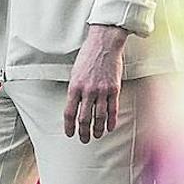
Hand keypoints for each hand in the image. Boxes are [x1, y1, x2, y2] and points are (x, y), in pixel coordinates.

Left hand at [64, 24, 128, 142]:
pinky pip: (112, 109)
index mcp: (74, 86)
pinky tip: (109, 127)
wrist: (104, 43)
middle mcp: (87, 91)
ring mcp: (101, 91)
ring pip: (99, 117)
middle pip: (84, 118)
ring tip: (96, 136)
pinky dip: (111, 121)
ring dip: (97, 130)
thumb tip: (74, 105)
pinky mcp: (114, 89)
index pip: (69, 112)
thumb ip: (75, 89)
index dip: (69, 126)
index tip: (70, 133)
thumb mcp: (75, 72)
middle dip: (83, 132)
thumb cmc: (88, 56)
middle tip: (84, 139)